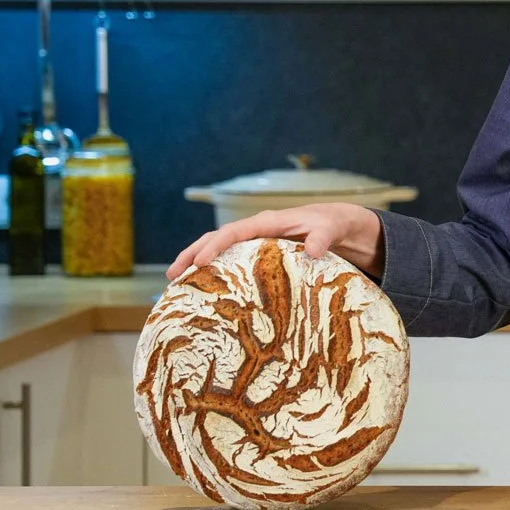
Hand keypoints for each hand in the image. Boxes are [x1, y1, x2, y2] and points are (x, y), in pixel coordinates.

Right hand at [165, 203, 384, 280]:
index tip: (199, 263)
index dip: (214, 246)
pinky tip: (202, 287)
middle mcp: (256, 229)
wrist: (337, 225)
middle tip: (173, 275)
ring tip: (176, 281)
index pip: (233, 232)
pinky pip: (229, 258)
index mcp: (268, 222)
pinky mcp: (256, 252)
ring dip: (195, 261)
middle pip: (216, 237)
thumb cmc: (332, 226)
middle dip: (192, 253)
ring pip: (218, 247)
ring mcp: (254, 240)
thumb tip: (312, 251)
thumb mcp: (331, 229)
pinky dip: (213, 269)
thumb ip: (322, 237)